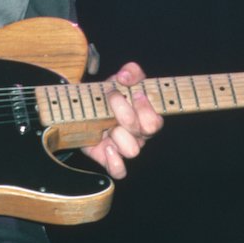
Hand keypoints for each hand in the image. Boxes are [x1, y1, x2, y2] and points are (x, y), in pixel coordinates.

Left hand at [79, 62, 162, 178]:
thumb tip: (125, 77)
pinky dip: (114, 161)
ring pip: (133, 150)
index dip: (145, 108)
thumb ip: (131, 71)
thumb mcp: (120, 78)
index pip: (156, 121)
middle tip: (112, 101)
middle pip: (145, 132)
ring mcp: (126, 147)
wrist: (87, 110)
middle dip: (126, 114)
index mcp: (147, 117)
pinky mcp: (110, 159)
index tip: (132, 94)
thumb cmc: (110, 95)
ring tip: (106, 125)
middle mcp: (140, 135)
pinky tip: (106, 146)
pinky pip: (120, 171)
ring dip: (117, 134)